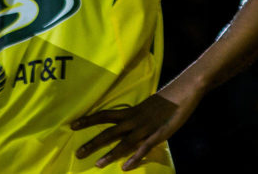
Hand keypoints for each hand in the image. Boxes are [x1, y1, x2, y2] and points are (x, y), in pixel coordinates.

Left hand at [72, 93, 191, 170]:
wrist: (185, 90)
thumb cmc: (167, 98)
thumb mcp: (148, 105)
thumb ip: (137, 115)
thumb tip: (126, 120)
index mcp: (132, 111)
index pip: (106, 115)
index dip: (89, 119)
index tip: (72, 125)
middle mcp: (135, 119)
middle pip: (110, 131)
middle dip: (94, 143)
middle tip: (78, 153)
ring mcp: (146, 128)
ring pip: (124, 142)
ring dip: (111, 154)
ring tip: (97, 164)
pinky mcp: (158, 134)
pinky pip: (144, 147)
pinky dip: (135, 157)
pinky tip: (125, 167)